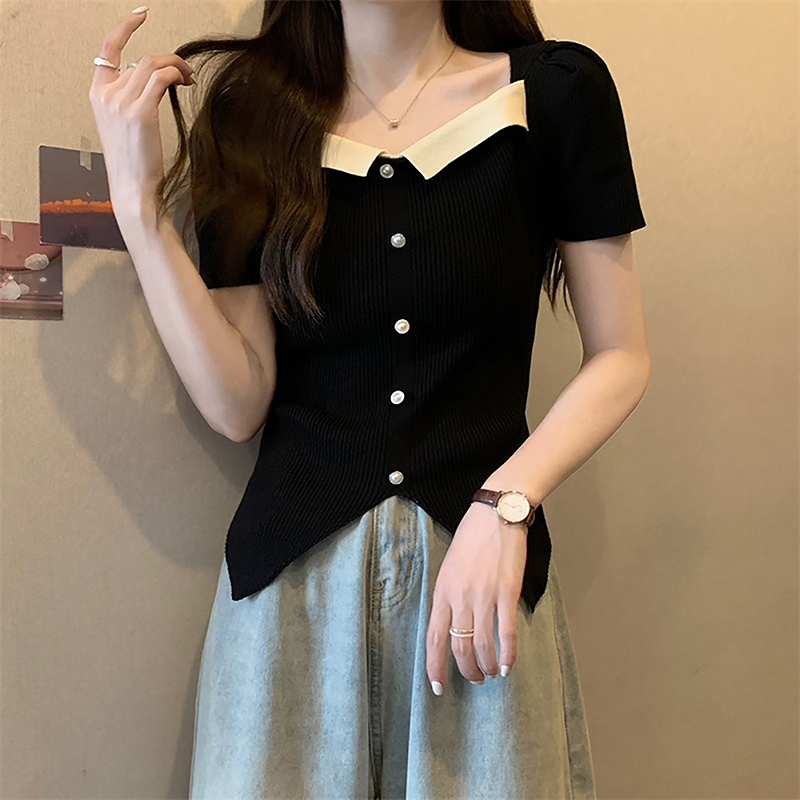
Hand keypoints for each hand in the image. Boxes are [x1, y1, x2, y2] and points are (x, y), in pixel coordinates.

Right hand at [88, 8, 194, 219]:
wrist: (132, 188)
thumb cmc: (134, 164)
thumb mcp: (123, 127)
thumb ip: (130, 100)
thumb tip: (153, 81)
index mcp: (98, 95)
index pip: (108, 50)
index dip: (125, 28)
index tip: (141, 15)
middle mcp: (106, 94)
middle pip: (142, 59)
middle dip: (169, 60)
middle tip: (188, 73)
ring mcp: (121, 102)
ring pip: (153, 64)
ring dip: (177, 66)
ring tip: (190, 79)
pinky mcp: (139, 112)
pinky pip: (161, 77)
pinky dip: (176, 74)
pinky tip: (185, 83)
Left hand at [426, 501, 526, 694]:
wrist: (495, 516)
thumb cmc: (471, 539)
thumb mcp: (449, 568)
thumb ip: (449, 596)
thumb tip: (453, 626)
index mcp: (442, 592)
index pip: (434, 638)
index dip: (435, 667)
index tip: (438, 687)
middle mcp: (460, 598)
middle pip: (458, 648)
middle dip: (466, 671)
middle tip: (474, 680)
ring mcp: (484, 596)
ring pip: (481, 646)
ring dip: (486, 667)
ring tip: (490, 674)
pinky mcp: (507, 593)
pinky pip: (506, 633)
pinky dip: (508, 655)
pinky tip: (507, 666)